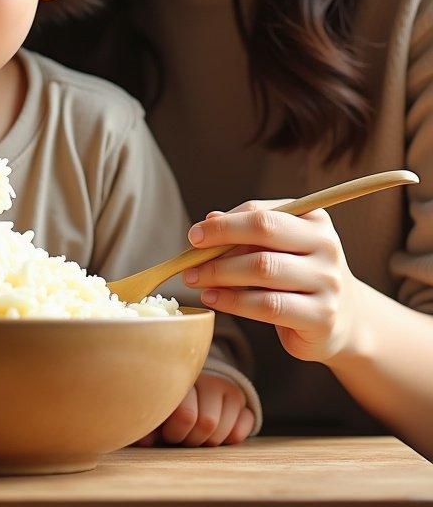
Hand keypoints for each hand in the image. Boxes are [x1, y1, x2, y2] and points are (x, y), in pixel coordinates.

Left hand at [135, 373, 253, 446]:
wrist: (193, 387)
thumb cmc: (168, 406)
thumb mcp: (157, 412)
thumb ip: (148, 425)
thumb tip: (144, 441)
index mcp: (180, 379)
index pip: (185, 415)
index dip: (175, 433)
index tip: (167, 434)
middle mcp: (207, 380)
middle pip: (207, 424)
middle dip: (192, 440)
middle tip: (183, 438)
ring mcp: (228, 388)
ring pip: (223, 431)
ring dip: (208, 442)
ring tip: (196, 434)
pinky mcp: (242, 400)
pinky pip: (240, 432)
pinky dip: (228, 439)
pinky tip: (216, 432)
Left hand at [182, 201, 361, 363]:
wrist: (345, 322)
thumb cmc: (298, 276)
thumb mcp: (277, 249)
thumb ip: (246, 232)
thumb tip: (209, 219)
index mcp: (315, 220)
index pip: (261, 212)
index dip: (223, 223)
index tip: (195, 235)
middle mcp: (326, 246)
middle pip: (264, 232)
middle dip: (220, 241)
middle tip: (189, 255)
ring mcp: (328, 282)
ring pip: (262, 269)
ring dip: (219, 273)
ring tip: (194, 279)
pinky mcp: (322, 317)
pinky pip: (267, 305)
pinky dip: (232, 301)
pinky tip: (212, 298)